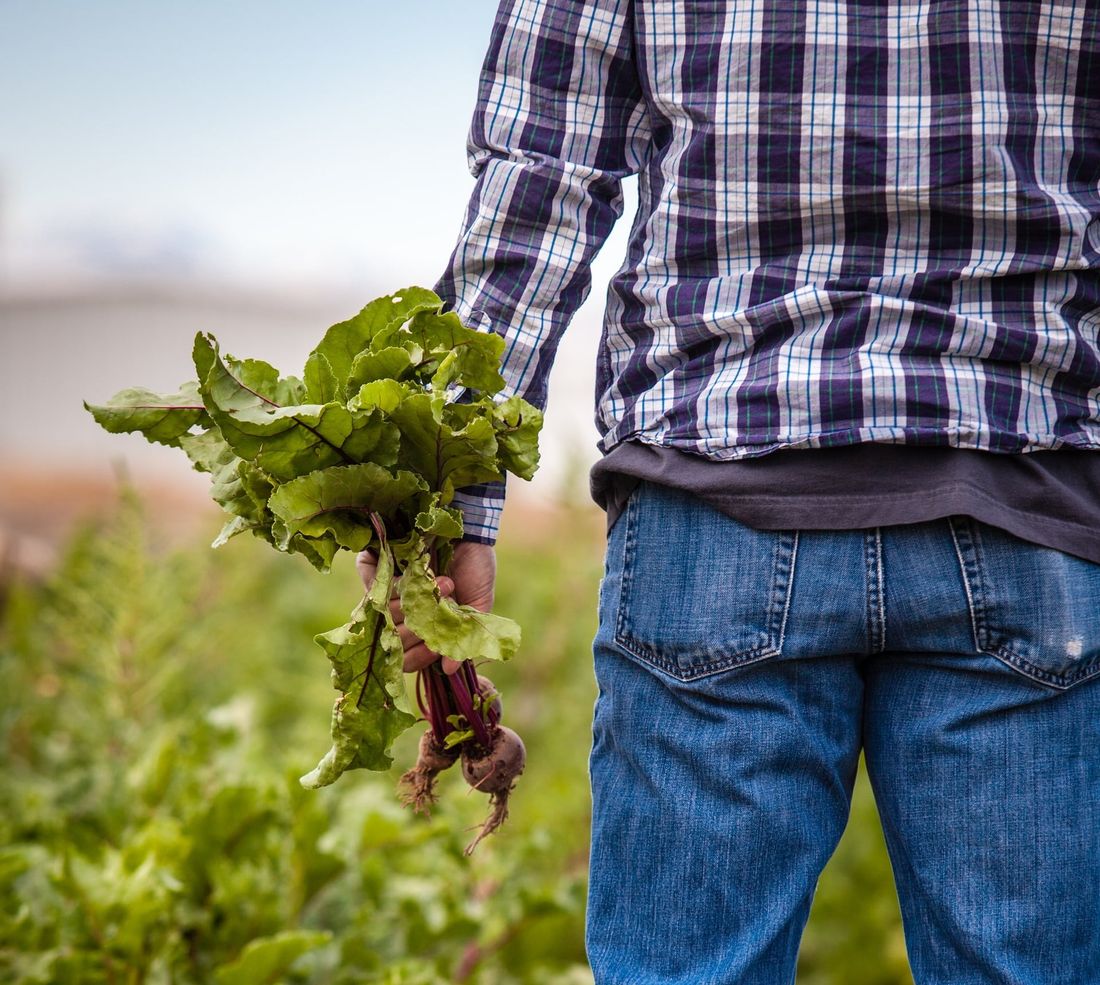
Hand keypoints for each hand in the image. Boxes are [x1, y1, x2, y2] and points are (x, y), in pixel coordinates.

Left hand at [356, 540, 496, 675]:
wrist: (469, 528)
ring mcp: (389, 590)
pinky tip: (419, 574)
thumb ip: (463, 637)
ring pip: (384, 616)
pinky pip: (373, 586)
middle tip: (444, 608)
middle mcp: (404, 611)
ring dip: (416, 603)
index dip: (418, 658)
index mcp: (426, 626)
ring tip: (444, 584)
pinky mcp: (378, 567)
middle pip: (393, 640)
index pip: (408, 658)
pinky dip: (395, 584)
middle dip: (419, 630)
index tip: (436, 648)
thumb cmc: (475, 566)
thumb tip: (449, 671)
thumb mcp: (476, 605)